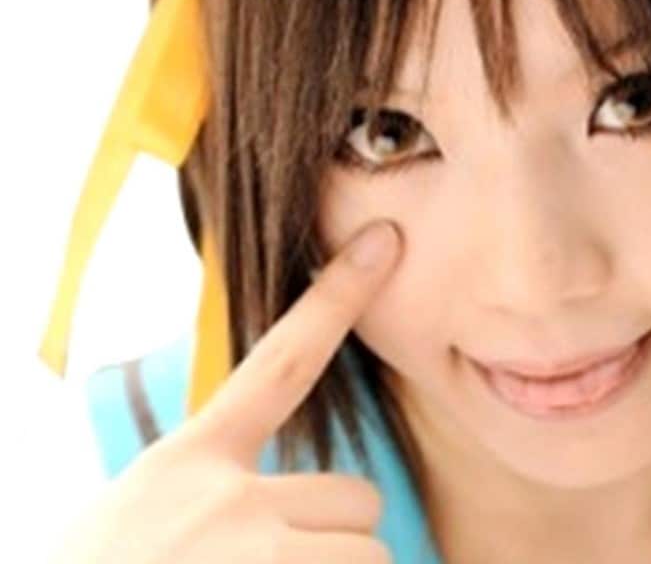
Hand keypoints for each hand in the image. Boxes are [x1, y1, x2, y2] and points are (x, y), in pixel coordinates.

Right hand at [51, 219, 402, 563]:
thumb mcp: (140, 519)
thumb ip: (216, 496)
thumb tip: (302, 516)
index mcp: (190, 462)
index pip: (283, 361)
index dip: (338, 297)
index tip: (387, 240)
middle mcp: (229, 499)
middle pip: (360, 501)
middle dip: (338, 542)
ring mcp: (256, 558)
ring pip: (369, 561)